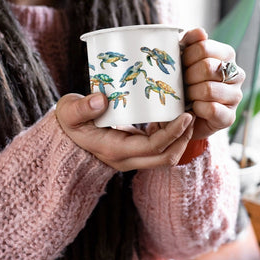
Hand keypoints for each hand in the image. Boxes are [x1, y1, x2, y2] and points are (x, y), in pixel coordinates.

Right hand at [55, 93, 194, 170]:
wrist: (67, 137)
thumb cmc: (69, 123)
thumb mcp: (69, 112)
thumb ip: (81, 107)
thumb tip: (101, 100)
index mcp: (115, 150)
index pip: (153, 147)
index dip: (173, 133)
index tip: (186, 115)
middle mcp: (127, 159)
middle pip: (166, 157)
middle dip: (184, 138)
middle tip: (191, 115)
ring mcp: (132, 157)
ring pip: (166, 155)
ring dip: (180, 138)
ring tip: (185, 113)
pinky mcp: (135, 150)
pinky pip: (159, 147)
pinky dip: (170, 134)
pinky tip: (171, 115)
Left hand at [180, 28, 244, 139]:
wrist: (182, 115)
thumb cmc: (183, 83)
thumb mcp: (182, 60)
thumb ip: (189, 42)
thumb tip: (200, 32)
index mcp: (226, 55)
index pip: (204, 47)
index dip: (185, 56)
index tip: (179, 65)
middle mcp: (236, 74)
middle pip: (207, 67)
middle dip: (187, 77)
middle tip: (181, 84)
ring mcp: (235, 96)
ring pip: (209, 89)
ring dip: (190, 94)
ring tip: (186, 97)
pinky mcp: (229, 117)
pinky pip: (212, 109)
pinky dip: (197, 109)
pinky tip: (193, 109)